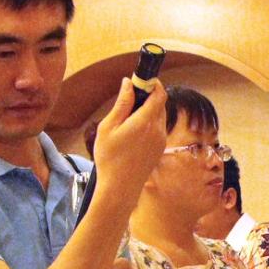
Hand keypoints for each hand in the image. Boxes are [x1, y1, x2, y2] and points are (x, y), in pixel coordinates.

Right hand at [91, 78, 169, 205]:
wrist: (120, 188)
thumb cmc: (110, 158)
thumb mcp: (108, 127)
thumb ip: (121, 104)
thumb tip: (128, 84)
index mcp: (145, 122)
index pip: (159, 93)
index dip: (152, 83)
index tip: (140, 80)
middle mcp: (158, 130)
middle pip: (160, 103)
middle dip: (148, 96)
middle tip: (129, 100)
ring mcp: (161, 140)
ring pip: (159, 116)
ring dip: (148, 110)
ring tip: (127, 120)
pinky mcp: (160, 148)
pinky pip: (158, 128)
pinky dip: (149, 124)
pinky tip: (132, 134)